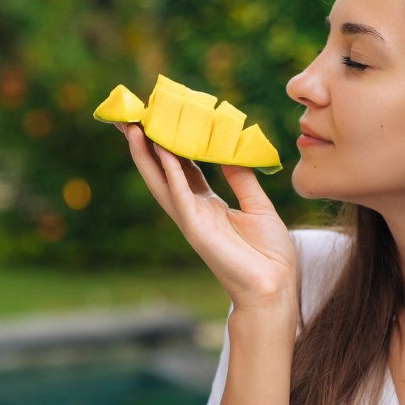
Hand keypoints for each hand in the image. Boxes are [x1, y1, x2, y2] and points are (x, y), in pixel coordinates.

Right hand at [117, 123, 297, 316]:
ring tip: (134, 128)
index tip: (158, 119)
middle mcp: (193, 210)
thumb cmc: (270, 253)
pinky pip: (180, 197)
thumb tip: (230, 150)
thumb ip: (242, 178)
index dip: (169, 144)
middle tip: (130, 117)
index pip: (182, 167)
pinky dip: (171, 174)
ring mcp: (192, 220)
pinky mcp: (197, 230)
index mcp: (207, 204)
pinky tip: (163, 152)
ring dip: (146, 156)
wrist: (275, 287)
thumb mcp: (258, 206)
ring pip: (162, 182)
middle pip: (162, 171)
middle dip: (145, 145)